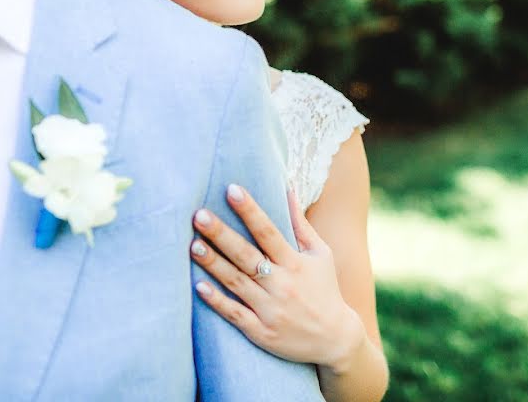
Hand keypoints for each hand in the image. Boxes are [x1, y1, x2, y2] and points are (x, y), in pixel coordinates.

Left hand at [190, 184, 364, 371]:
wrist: (334, 339)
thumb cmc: (324, 289)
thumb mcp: (320, 254)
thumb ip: (300, 224)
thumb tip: (288, 188)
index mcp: (295, 263)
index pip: (268, 232)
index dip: (250, 211)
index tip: (231, 190)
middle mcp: (282, 285)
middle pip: (246, 256)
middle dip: (222, 235)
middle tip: (199, 215)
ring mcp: (270, 310)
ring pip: (236, 283)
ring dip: (213, 264)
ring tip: (192, 245)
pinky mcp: (260, 332)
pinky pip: (235, 314)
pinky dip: (217, 301)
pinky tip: (198, 286)